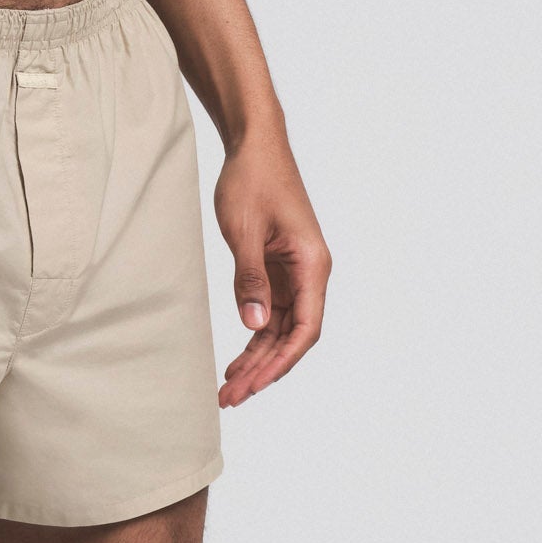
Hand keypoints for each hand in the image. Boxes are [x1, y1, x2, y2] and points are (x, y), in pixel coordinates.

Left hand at [213, 132, 329, 408]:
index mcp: (312, 265)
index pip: (305, 329)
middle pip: (292, 336)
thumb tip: (254, 327)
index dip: (281, 362)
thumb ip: (250, 279)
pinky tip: (236, 358)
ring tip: (229, 387)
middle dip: (263, 369)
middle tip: (230, 397)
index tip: (253, 385)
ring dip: (257, 358)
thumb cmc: (252, 179)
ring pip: (281, 329)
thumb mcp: (244, 230)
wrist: (253, 144)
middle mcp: (310, 273)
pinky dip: (254, 335)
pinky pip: (270, 311)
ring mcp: (294, 272)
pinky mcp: (278, 267)